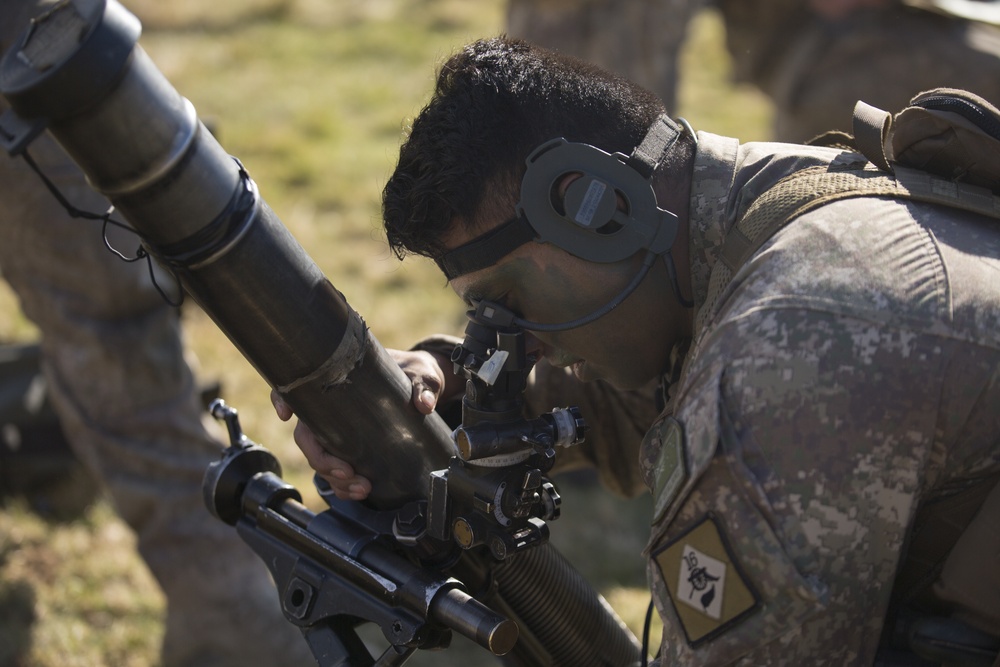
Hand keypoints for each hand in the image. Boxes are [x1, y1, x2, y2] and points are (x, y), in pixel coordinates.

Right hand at [269, 347, 459, 500]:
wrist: (424, 386)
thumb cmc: (415, 372)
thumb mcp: (421, 374)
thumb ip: (424, 386)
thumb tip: (423, 403)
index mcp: (338, 383)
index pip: (298, 388)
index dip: (282, 399)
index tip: (285, 414)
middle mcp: (330, 409)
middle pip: (306, 437)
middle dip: (322, 460)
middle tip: (347, 472)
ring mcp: (338, 430)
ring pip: (319, 458)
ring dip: (334, 479)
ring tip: (362, 487)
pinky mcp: (351, 447)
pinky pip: (336, 471)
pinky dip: (344, 485)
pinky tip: (361, 491)